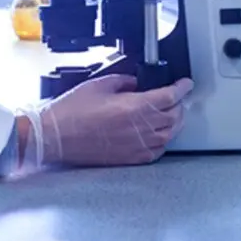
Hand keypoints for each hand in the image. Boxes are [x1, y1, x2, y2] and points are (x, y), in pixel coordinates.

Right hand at [17, 74, 192, 170]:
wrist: (55, 136)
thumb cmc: (71, 112)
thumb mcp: (99, 84)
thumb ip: (124, 81)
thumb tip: (136, 83)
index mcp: (134, 107)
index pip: (170, 97)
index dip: (182, 88)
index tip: (185, 84)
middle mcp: (139, 128)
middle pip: (174, 116)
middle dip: (179, 105)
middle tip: (176, 98)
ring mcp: (136, 146)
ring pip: (169, 135)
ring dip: (173, 123)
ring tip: (170, 115)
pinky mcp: (129, 158)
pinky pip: (157, 151)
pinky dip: (162, 141)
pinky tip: (157, 135)